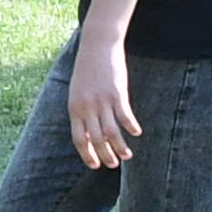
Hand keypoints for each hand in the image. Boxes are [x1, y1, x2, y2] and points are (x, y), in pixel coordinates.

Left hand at [67, 31, 139, 170]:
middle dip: (105, 155)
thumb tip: (91, 133)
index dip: (87, 154)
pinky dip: (131, 127)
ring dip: (120, 147)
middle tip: (114, 164)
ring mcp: (102, 101)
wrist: (96, 46)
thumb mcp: (78, 92)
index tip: (95, 165)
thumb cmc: (87, 70)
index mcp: (74, 108)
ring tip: (127, 156)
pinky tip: (137, 133)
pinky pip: (124, 116)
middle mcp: (87, 108)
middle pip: (96, 139)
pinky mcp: (117, 94)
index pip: (79, 139)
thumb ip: (82, 111)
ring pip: (111, 132)